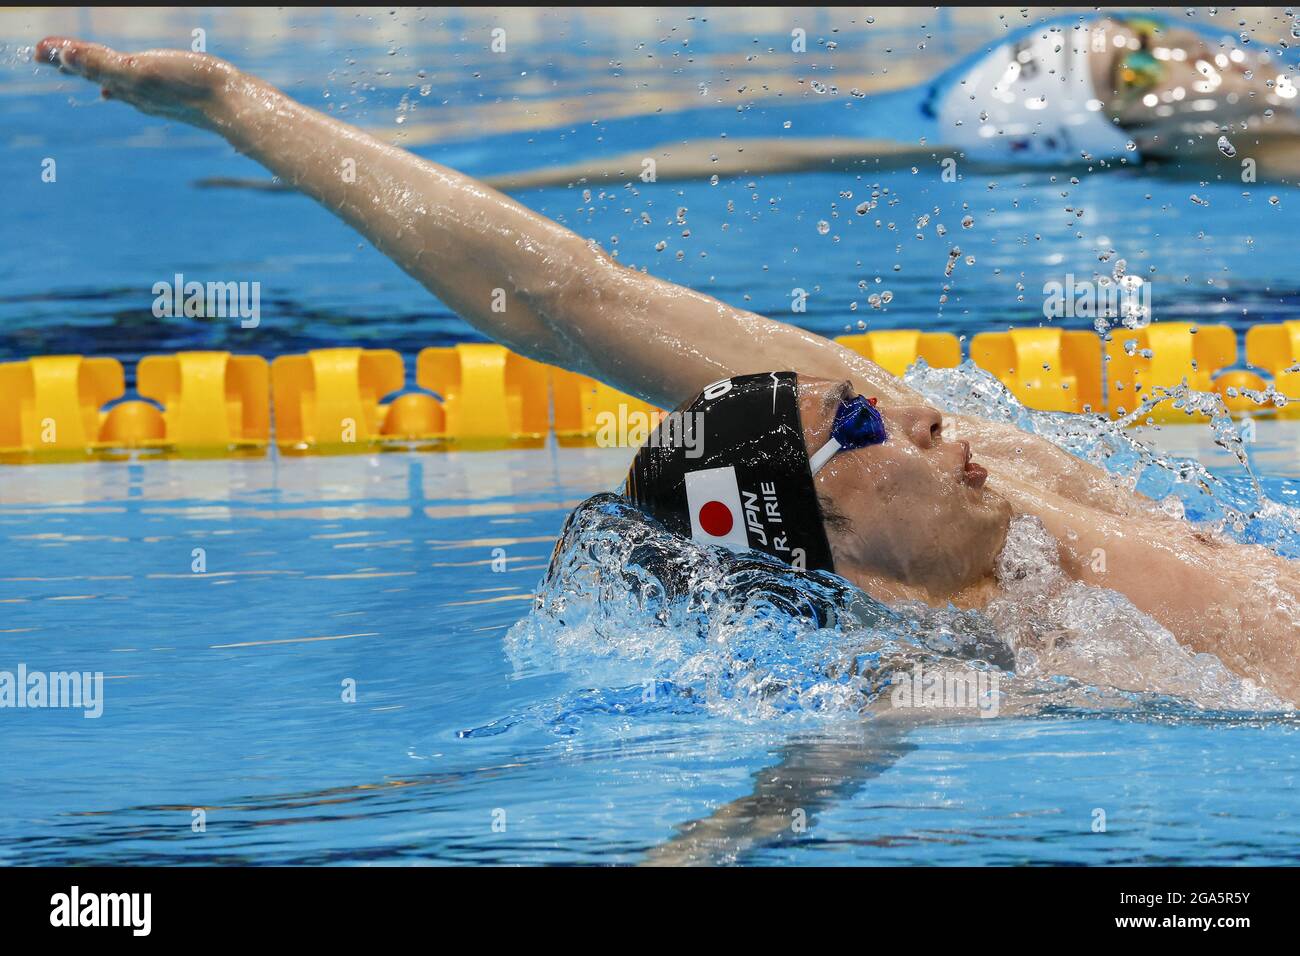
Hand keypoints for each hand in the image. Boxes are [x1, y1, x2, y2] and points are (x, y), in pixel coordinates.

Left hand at [34, 37, 239, 129]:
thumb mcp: (139, 71)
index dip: (62, 57)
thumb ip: (100, 64)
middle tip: (51, 58)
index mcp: (126, 85)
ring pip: (120, 84)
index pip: (85, 66)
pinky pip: (145, 90)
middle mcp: (139, 94)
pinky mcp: (181, 97)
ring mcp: (161, 97)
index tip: (39, 51)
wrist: (237, 106)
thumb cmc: (191, 86)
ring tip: (86, 74)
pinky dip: (129, 86)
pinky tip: (131, 92)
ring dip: (99, 75)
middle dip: (76, 66)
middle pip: (98, 75)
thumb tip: (60, 57)